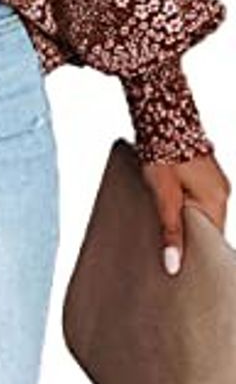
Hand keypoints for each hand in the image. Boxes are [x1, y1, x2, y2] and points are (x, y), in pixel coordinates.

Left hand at [140, 150, 230, 275]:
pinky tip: (166, 208)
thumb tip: (173, 264)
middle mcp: (222, 192)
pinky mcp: (204, 175)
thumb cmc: (161, 153)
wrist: (160, 116)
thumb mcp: (163, 195)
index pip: (212, 239)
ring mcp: (214, 182)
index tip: (179, 266)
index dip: (195, 252)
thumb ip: (170, 230)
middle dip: (188, 237)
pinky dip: (184, 206)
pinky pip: (197, 199)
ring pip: (200, 212)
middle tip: (167, 251)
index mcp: (217, 200)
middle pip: (206, 226)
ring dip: (184, 220)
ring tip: (163, 229)